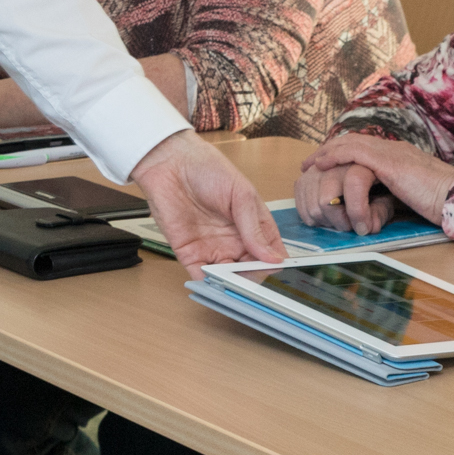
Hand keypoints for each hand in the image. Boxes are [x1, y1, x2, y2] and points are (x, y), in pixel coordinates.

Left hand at [130, 131, 287, 277]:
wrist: (170, 163)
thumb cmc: (208, 169)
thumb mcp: (240, 194)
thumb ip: (254, 227)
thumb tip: (273, 257)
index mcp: (253, 224)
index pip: (271, 252)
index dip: (276, 265)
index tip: (282, 277)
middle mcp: (235, 240)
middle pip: (251, 270)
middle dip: (256, 280)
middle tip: (260, 289)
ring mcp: (213, 248)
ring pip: (229, 278)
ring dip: (235, 287)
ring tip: (241, 291)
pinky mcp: (190, 254)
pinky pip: (202, 276)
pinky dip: (211, 286)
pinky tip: (218, 289)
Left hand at [297, 134, 453, 234]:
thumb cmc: (441, 203)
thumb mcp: (412, 197)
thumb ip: (394, 196)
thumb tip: (377, 209)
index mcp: (400, 156)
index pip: (365, 147)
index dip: (342, 154)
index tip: (326, 165)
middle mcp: (394, 149)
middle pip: (354, 141)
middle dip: (329, 151)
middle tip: (310, 163)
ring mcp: (392, 152)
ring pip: (351, 144)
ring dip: (328, 154)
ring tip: (311, 165)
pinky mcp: (390, 162)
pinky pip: (355, 153)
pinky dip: (336, 157)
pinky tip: (322, 165)